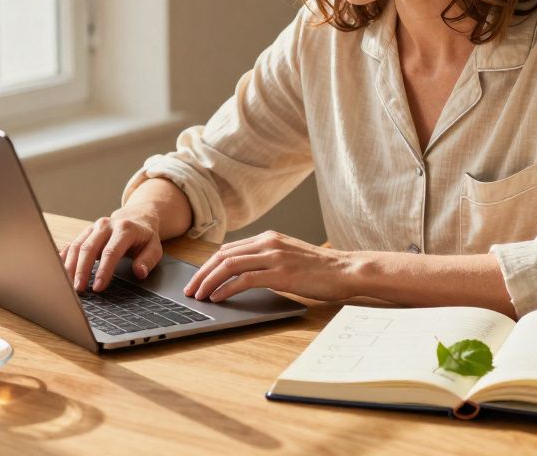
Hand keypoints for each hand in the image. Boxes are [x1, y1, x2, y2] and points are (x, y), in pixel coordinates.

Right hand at [59, 206, 164, 292]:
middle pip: (89, 248)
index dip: (104, 270)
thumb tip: (139, 272)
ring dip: (70, 266)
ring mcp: (93, 227)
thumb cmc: (144, 237)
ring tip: (67, 284)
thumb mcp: (155, 247)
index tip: (98, 287)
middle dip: (82, 270)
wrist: (136, 217)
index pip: (111, 251)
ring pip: (77, 245)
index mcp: (125, 229)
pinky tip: (58, 270)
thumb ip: (148, 260)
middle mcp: (106, 225)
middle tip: (78, 289)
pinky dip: (64, 257)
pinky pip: (72, 244)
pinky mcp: (85, 232)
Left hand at [183, 230, 355, 302]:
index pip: (228, 249)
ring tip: (199, 295)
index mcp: (268, 238)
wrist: (345, 270)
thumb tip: (244, 274)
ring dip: (209, 281)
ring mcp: (273, 257)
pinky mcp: (280, 273)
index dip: (208, 265)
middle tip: (190, 289)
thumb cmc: (320, 269)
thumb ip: (267, 260)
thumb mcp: (289, 256)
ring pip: (229, 265)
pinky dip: (226, 289)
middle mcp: (268, 243)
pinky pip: (244, 279)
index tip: (197, 279)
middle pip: (222, 255)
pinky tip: (218, 298)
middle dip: (201, 273)